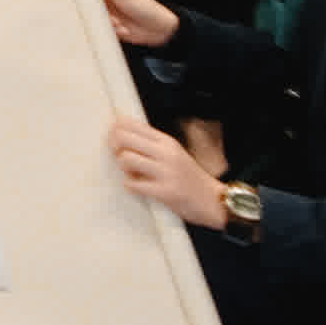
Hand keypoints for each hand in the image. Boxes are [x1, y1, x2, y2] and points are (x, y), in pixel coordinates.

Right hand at [81, 0, 178, 47]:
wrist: (159, 29)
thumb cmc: (144, 5)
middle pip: (85, 2)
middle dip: (91, 10)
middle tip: (101, 11)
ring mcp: (107, 13)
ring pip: (92, 18)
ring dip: (105, 21)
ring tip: (119, 22)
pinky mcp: (109, 27)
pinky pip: (100, 29)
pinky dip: (110, 30)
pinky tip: (123, 29)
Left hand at [105, 116, 232, 230]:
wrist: (213, 200)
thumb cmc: (188, 176)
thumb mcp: (173, 153)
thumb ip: (151, 144)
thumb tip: (118, 132)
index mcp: (167, 141)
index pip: (132, 124)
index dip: (115, 129)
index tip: (112, 137)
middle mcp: (166, 153)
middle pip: (123, 138)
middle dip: (114, 147)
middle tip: (118, 156)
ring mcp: (166, 172)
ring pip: (126, 159)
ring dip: (123, 168)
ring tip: (131, 174)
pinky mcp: (166, 191)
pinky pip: (133, 185)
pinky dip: (130, 186)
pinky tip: (137, 187)